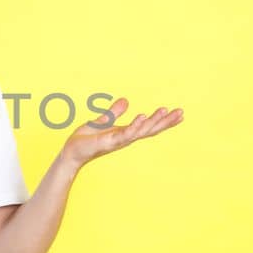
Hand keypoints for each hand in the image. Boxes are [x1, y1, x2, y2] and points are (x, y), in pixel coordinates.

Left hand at [61, 97, 182, 167]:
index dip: (164, 121)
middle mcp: (126, 137)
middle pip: (150, 129)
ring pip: (141, 131)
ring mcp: (118, 140)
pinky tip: (143, 117)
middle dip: (166, 121)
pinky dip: (134, 125)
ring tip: (165, 110)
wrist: (71, 152)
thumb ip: (114, 112)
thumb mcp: (102, 121)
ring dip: (153, 121)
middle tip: (181, 112)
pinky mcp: (109, 141)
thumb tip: (126, 100)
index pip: (149, 126)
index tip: (179, 114)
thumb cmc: (86, 139)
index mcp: (126, 132)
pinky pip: (125, 133)